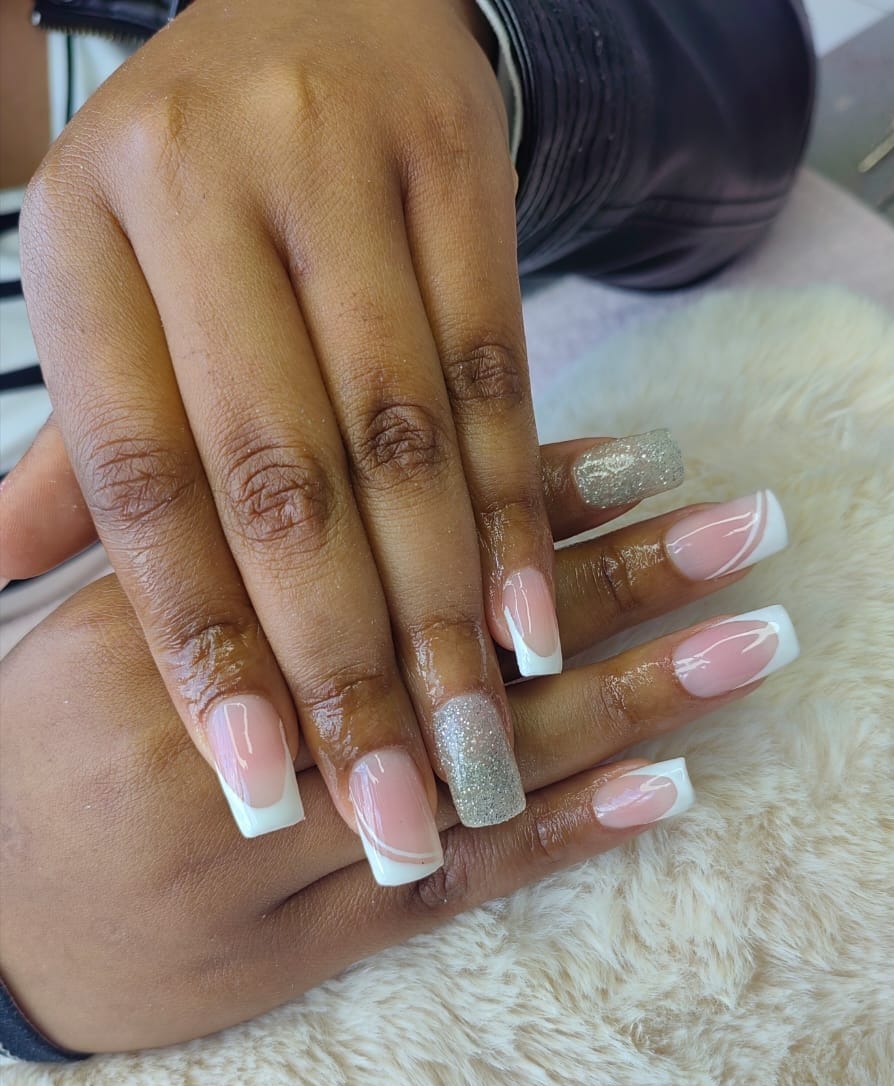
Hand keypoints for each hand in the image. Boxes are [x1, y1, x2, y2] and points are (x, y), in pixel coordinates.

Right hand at [0, 441, 793, 1052]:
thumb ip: (219, 534)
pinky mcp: (307, 944)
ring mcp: (290, 846)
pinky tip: (666, 790)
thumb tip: (364, 446)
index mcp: (197, 614)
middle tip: (747, 523)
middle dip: (618, 578)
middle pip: (466, 639)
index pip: (389, 537)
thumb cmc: (57, 736)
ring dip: (630, 700)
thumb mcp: (106, 610)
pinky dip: (564, 839)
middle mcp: (258, 723)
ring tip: (750, 639)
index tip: (646, 453)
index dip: (521, 494)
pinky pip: (451, 889)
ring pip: (486, 762)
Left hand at [10, 0, 579, 867]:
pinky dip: (516, 510)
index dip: (201, 644)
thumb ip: (68, 448)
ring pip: (397, 437)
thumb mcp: (112, 286)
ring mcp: (336, 175)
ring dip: (441, 614)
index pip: (143, 480)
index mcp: (84, 244)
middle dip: (338, 666)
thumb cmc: (202, 185)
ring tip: (470, 751)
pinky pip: (493, 368)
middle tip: (387, 813)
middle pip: (278, 478)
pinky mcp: (459, 172)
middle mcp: (197, 201)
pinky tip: (532, 623)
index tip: (253, 789)